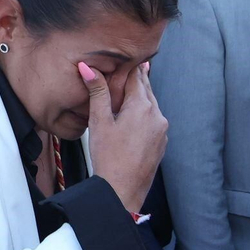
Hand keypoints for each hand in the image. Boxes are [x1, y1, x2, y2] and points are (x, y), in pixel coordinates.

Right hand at [79, 60, 166, 213]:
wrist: (121, 191)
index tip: (124, 58)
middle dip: (136, 80)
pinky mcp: (161, 143)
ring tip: (129, 91)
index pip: (136, 77)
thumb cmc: (108, 158)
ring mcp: (162, 131)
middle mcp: (157, 116)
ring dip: (140, 98)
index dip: (128, 67)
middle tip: (130, 66)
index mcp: (142, 107)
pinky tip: (133, 118)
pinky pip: (154, 121)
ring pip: (151, 106)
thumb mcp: (99, 121)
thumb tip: (88, 68)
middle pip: (146, 90)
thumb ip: (97, 92)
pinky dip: (144, 115)